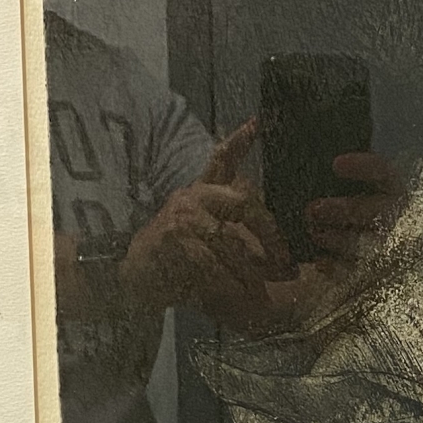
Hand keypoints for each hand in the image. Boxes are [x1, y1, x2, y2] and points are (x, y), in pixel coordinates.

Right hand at [119, 121, 291, 329]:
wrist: (133, 277)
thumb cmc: (176, 260)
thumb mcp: (206, 243)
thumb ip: (237, 241)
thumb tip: (283, 265)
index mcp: (201, 193)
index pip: (222, 161)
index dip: (239, 142)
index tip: (257, 124)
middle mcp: (192, 197)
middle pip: (245, 205)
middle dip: (272, 238)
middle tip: (289, 265)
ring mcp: (182, 217)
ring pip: (232, 243)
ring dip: (252, 273)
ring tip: (263, 295)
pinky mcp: (173, 239)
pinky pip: (212, 264)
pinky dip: (229, 285)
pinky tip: (239, 298)